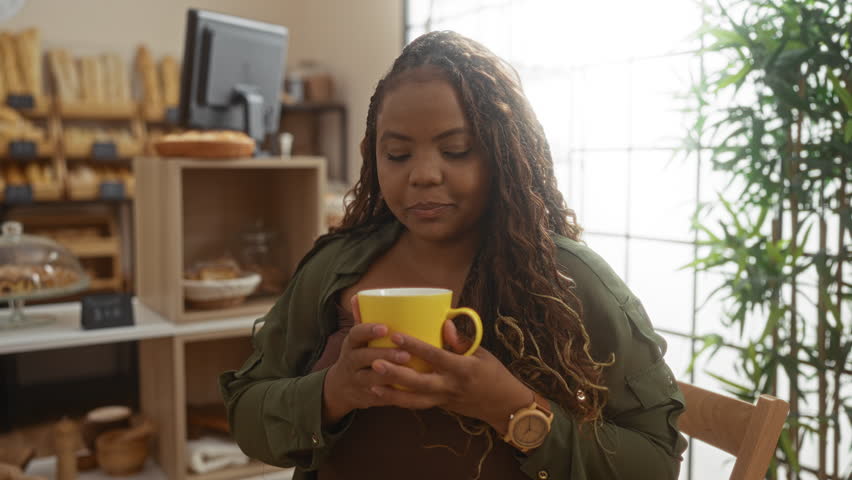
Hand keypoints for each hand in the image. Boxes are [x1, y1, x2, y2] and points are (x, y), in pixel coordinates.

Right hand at [322, 296, 410, 424]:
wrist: (339, 388)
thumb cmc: (356, 355)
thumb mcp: (355, 340)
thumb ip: (362, 319)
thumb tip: (359, 295)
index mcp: (350, 344)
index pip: (355, 334)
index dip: (368, 331)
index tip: (385, 328)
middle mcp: (350, 362)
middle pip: (364, 358)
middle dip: (384, 355)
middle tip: (406, 353)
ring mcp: (355, 382)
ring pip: (370, 379)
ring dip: (389, 375)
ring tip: (409, 371)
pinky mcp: (364, 398)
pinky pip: (377, 397)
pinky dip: (390, 395)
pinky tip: (406, 392)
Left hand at [367, 320, 532, 434]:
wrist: (504, 405)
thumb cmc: (494, 373)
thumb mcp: (481, 353)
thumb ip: (460, 340)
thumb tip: (444, 322)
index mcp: (462, 368)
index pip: (435, 356)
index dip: (415, 346)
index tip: (396, 336)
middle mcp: (451, 386)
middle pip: (419, 383)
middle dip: (395, 374)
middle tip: (375, 363)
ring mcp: (444, 400)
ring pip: (414, 401)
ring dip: (392, 395)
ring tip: (372, 385)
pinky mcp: (440, 407)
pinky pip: (418, 405)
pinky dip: (400, 401)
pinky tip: (383, 394)